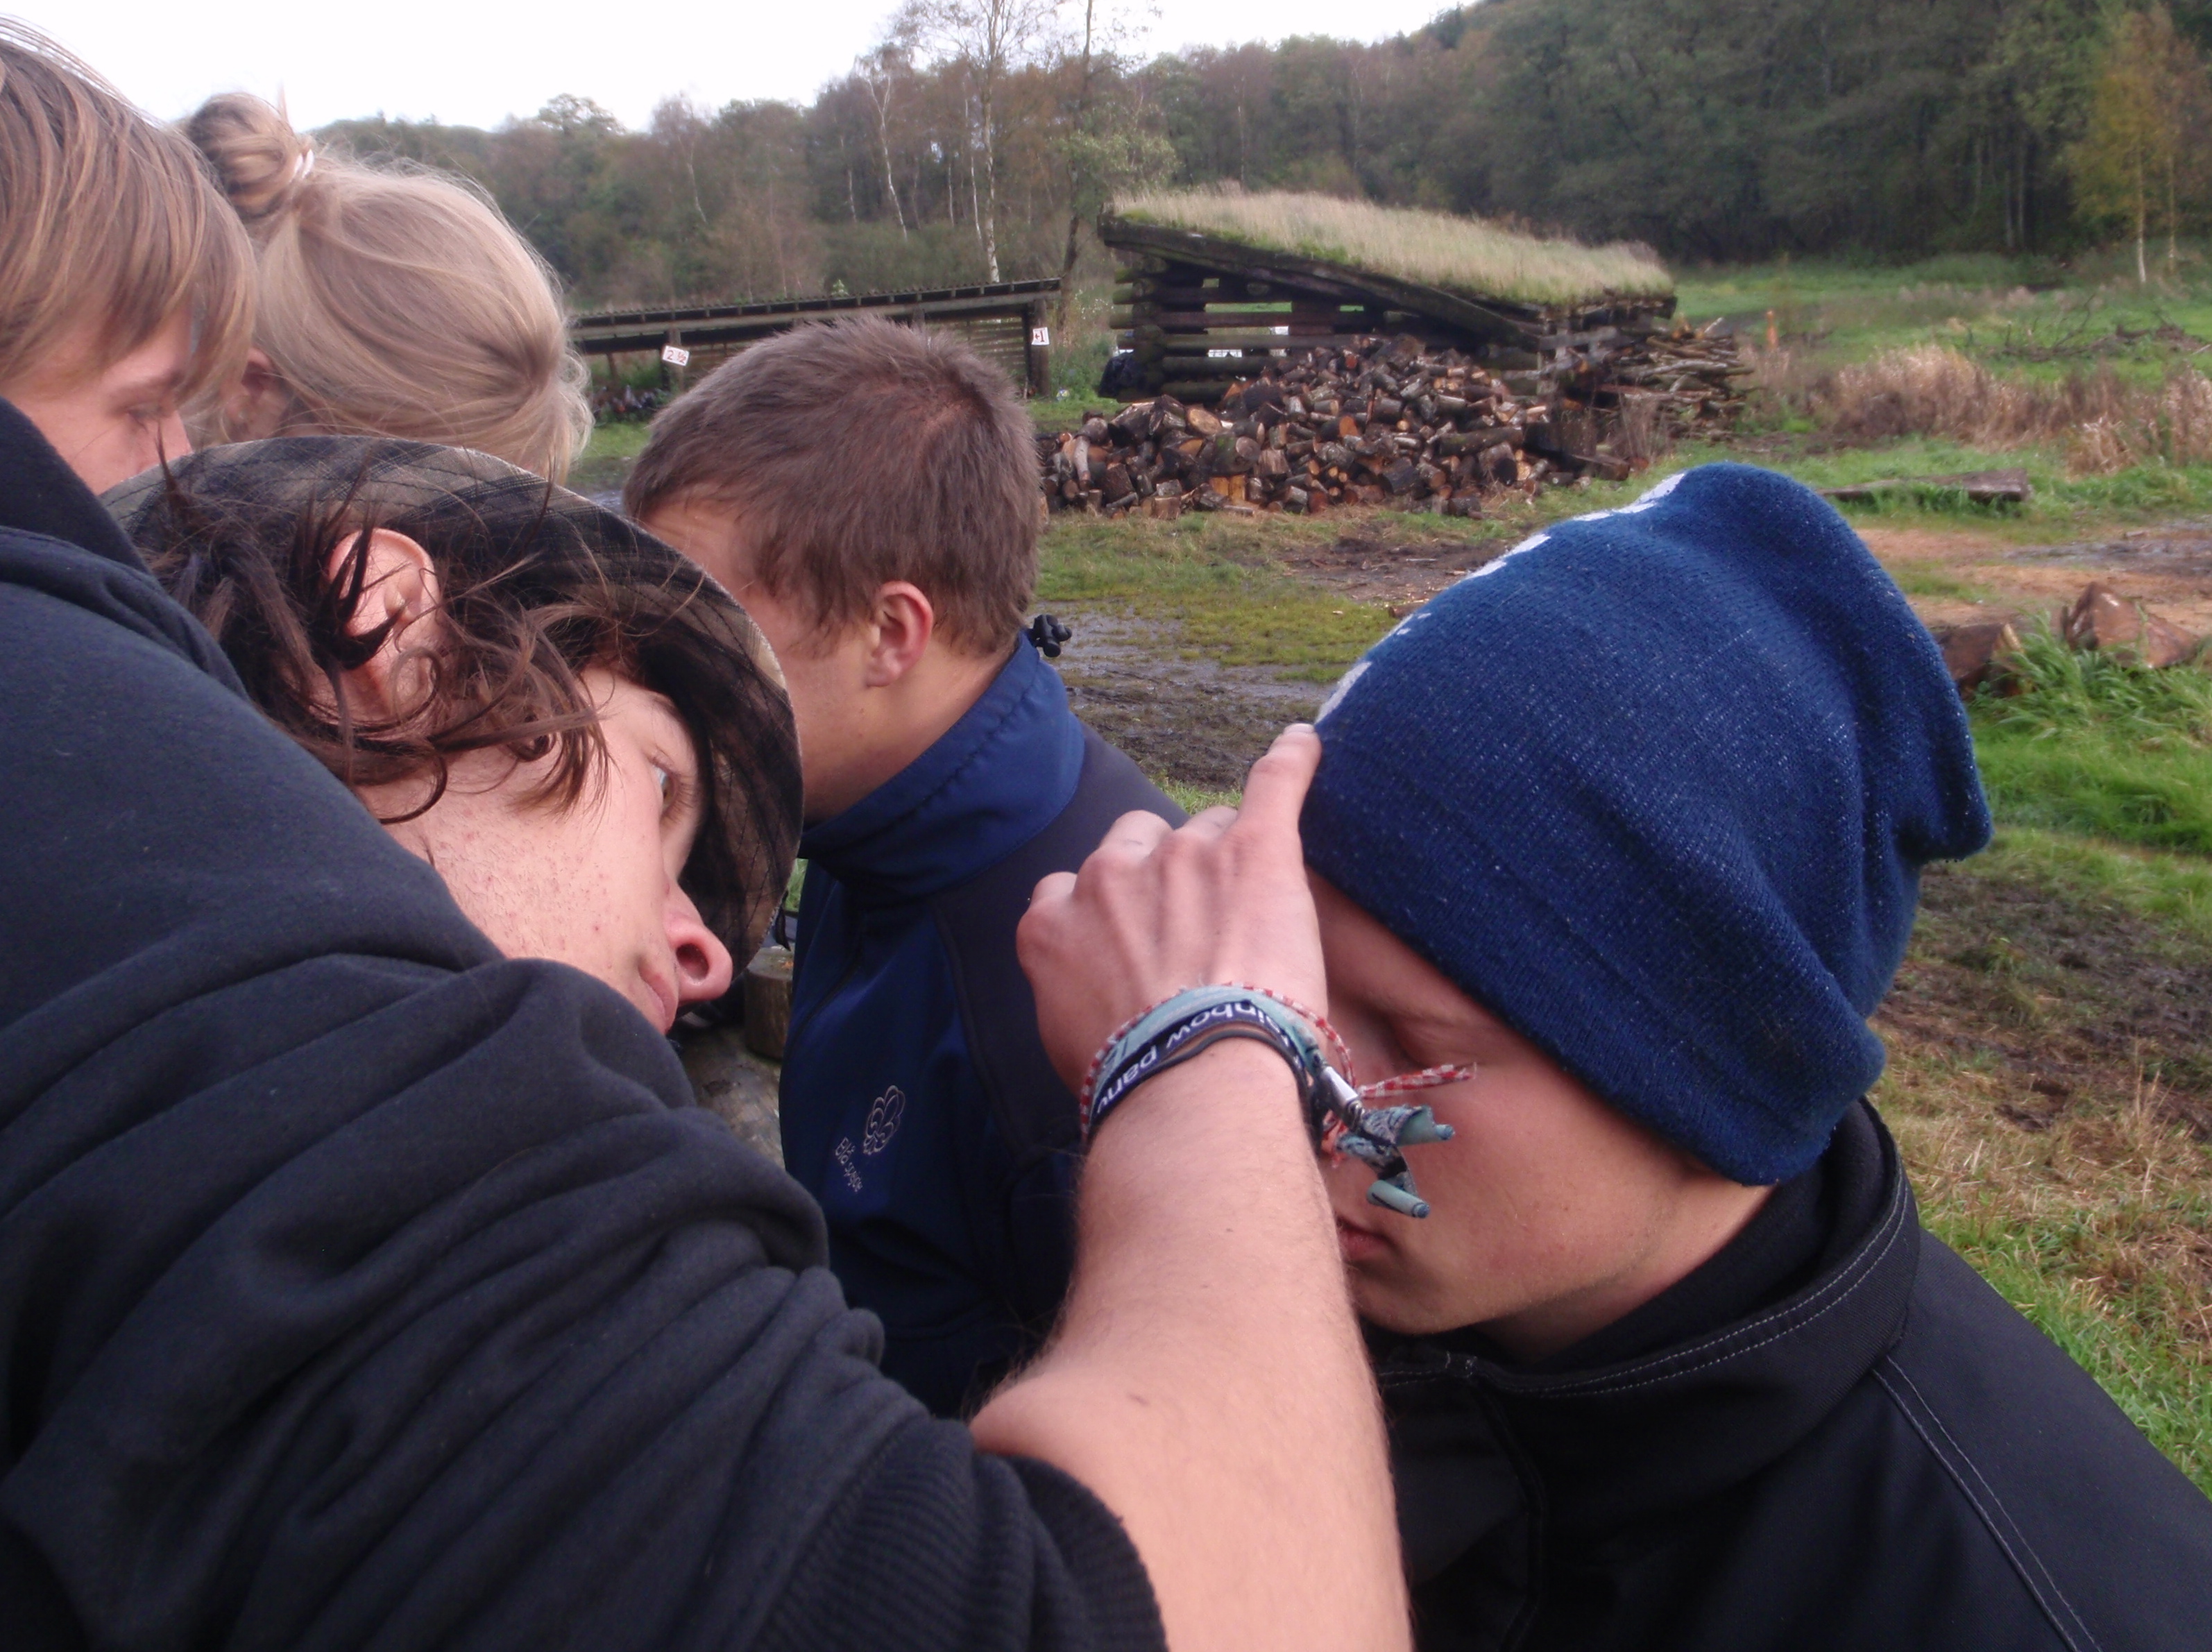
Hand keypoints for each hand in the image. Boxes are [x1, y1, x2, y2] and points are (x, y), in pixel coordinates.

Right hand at [1018, 724, 1326, 1093]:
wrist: (1190, 1082)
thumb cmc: (1134, 1084)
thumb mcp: (1068, 1040)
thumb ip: (1075, 990)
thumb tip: (1099, 1000)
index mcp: (1053, 922)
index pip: (1082, 887)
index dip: (1120, 910)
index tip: (1143, 941)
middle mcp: (1107, 875)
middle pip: (1144, 847)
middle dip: (1173, 879)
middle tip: (1206, 937)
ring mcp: (1181, 857)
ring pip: (1209, 831)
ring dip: (1229, 863)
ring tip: (1258, 919)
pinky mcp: (1253, 849)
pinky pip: (1274, 783)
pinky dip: (1294, 762)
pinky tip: (1308, 744)